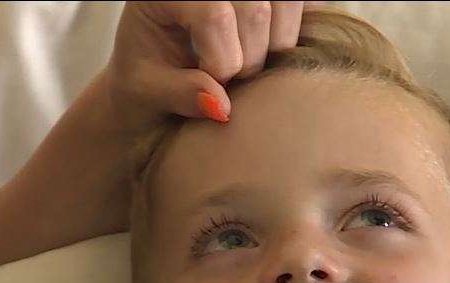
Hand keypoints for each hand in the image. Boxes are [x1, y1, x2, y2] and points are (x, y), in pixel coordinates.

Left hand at [102, 2, 311, 134]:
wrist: (156, 71)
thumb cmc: (147, 78)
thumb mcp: (147, 91)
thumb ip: (179, 95)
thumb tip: (221, 106)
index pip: (213, 14)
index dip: (222, 61)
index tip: (210, 85)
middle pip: (255, 8)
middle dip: (252, 58)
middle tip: (232, 80)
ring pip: (287, 2)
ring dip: (278, 45)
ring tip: (252, 64)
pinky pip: (302, 2)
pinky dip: (295, 28)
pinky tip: (271, 47)